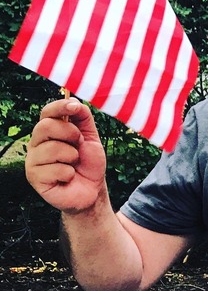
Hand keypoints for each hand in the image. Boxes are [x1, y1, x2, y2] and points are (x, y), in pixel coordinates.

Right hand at [25, 98, 106, 213]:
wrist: (92, 190)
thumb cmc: (88, 163)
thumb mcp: (91, 138)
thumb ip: (83, 119)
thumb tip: (73, 100)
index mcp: (49, 131)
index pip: (47, 112)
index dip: (60, 106)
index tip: (75, 107)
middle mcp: (37, 143)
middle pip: (45, 126)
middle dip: (71, 134)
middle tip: (79, 145)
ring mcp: (33, 160)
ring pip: (52, 148)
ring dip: (72, 157)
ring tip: (73, 164)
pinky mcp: (33, 177)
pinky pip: (55, 169)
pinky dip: (69, 173)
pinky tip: (68, 178)